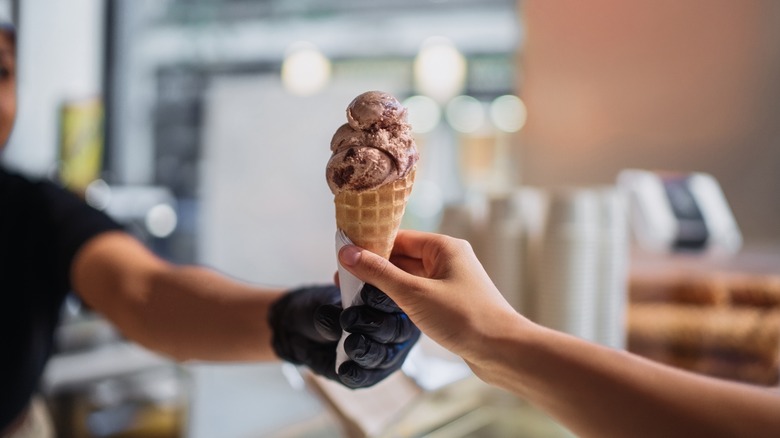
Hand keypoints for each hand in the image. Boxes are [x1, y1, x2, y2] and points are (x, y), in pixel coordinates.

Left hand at [268, 284, 418, 387]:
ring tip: (349, 344)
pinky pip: (368, 377)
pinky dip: (356, 374)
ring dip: (366, 350)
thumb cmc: (328, 309)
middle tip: (348, 319)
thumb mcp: (325, 302)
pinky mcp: (372, 375)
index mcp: (395, 304)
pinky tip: (345, 370)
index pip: (397, 300)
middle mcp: (398, 330)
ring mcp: (387, 354)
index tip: (365, 293)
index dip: (383, 297)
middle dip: (374, 324)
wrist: (309, 332)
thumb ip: (333, 310)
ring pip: (385, 356)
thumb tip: (335, 319)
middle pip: (397, 330)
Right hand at [337, 230, 524, 365]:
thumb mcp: (414, 293)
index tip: (343, 254)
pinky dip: (399, 297)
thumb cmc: (465, 317)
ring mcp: (450, 282)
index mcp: (444, 247)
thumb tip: (347, 253)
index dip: (370, 244)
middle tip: (342, 277)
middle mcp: (448, 260)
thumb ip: (379, 273)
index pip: (398, 237)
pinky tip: (381, 306)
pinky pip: (418, 293)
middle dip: (374, 266)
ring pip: (409, 276)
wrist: (503, 351)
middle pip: (402, 256)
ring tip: (354, 292)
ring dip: (385, 283)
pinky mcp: (451, 303)